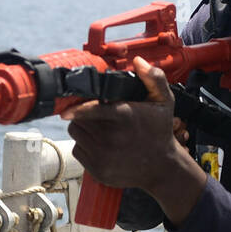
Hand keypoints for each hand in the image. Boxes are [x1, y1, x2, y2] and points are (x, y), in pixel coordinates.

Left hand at [62, 57, 191, 191]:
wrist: (162, 168)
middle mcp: (112, 138)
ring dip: (83, 130)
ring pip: (77, 134)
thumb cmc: (160, 132)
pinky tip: (103, 146)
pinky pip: (78, 151)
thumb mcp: (164, 102)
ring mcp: (103, 156)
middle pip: (80, 120)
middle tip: (101, 117)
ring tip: (103, 131)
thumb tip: (138, 61)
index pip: (93, 110)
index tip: (66, 110)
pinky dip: (85, 147)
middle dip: (85, 115)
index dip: (78, 109)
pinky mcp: (97, 170)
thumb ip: (154, 78)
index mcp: (125, 117)